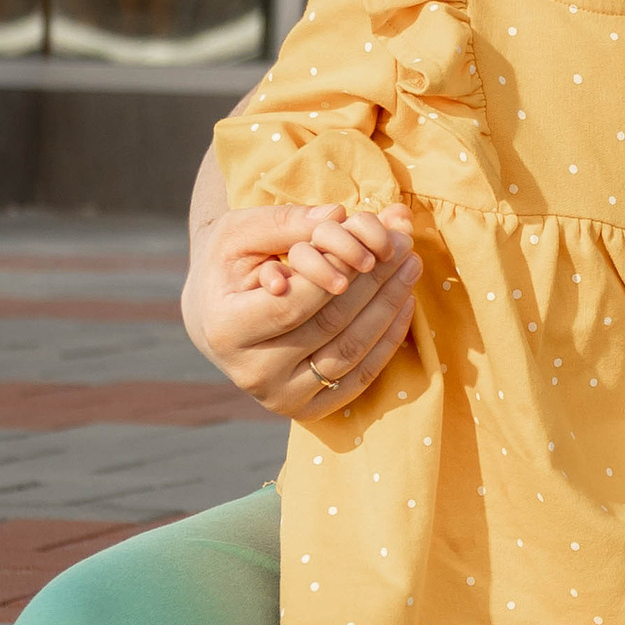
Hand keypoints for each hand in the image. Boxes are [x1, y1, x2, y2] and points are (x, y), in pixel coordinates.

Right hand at [182, 203, 417, 421]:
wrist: (213, 318)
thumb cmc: (227, 267)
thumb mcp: (239, 234)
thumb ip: (286, 222)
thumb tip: (338, 215)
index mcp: (227, 330)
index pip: (294, 303)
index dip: (336, 271)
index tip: (370, 242)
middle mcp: (252, 373)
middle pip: (330, 326)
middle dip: (374, 281)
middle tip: (404, 245)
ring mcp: (281, 397)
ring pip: (351, 352)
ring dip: (389, 306)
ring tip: (410, 267)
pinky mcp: (307, 409)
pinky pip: (360, 376)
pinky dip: (389, 339)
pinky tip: (404, 303)